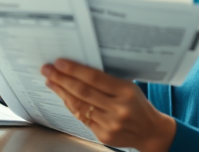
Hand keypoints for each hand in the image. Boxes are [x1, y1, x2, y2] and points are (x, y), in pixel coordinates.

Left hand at [41, 59, 175, 151]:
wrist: (150, 131)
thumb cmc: (138, 104)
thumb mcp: (128, 87)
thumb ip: (107, 81)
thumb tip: (78, 70)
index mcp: (125, 91)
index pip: (94, 78)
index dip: (75, 70)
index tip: (59, 63)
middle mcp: (118, 108)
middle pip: (83, 92)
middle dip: (62, 79)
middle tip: (48, 70)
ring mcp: (110, 123)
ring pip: (79, 106)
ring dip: (62, 93)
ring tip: (51, 82)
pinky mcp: (104, 135)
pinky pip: (82, 118)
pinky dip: (71, 106)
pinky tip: (63, 97)